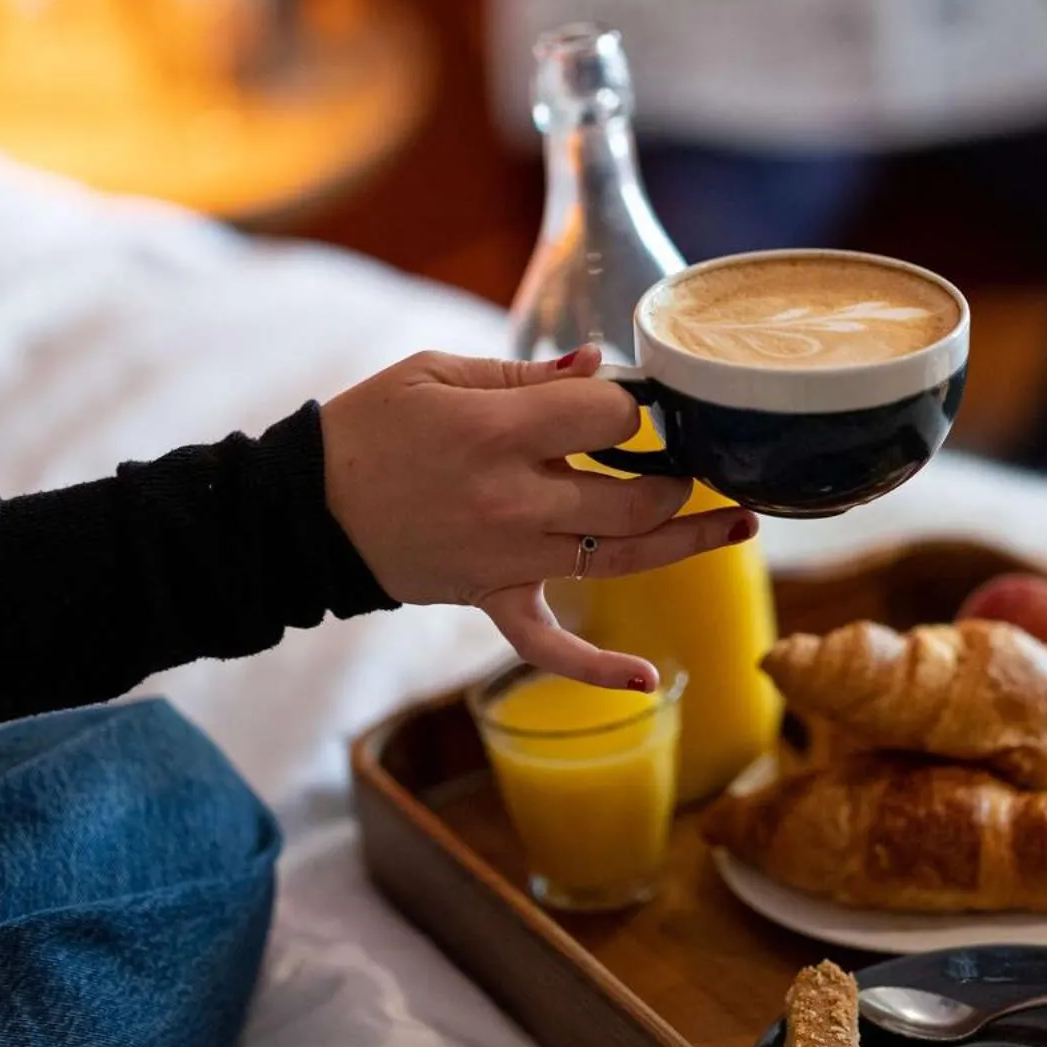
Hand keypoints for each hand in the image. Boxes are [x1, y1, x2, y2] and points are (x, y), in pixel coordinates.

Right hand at [322, 347, 756, 688]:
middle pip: (633, 496)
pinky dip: (597, 670)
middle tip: (692, 458)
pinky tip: (647, 680)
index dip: (636, 404)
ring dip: (688, 542)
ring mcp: (505, 558)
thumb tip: (598, 367)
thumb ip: (526, 376)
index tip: (641, 398)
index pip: (608, 418)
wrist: (303, 509)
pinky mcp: (489, 598)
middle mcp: (511, 502)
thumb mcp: (438, 373)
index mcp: (498, 435)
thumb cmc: (371, 426)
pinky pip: (547, 645)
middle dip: (678, 473)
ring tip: (743, 524)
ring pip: (618, 557)